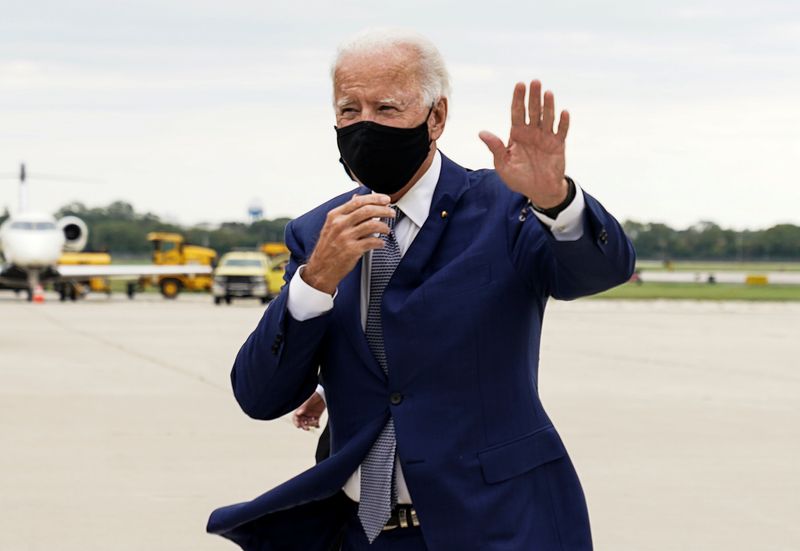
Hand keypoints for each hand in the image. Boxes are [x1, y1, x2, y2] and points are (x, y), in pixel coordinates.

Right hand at [292, 390, 325, 430]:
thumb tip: (298, 412)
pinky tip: (318, 425)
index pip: (295, 417)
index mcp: (302, 408)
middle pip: (301, 422)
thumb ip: (304, 406)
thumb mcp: (310, 399)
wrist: (325, 394)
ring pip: (308, 423)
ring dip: (311, 424)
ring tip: (316, 421)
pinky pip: (315, 423)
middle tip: (307, 428)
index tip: (298, 426)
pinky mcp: (317, 415)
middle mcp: (305, 412)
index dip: (295, 422)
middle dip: (303, 426)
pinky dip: (316, 425)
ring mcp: (311, 414)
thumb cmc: (316, 395)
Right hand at [302, 194, 394, 293]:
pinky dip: (380, 242)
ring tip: (386, 230)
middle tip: (391, 212)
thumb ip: (346, 212)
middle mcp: (339, 225)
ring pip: (372, 225)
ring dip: (383, 226)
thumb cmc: (328, 248)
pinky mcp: (352, 250)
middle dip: (383, 210)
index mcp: (335, 216)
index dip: (375, 198)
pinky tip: (381, 244)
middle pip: (367, 210)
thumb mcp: (332, 225)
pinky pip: (372, 242)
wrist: (320, 269)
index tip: (385, 199)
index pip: (358, 201)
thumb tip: (358, 197)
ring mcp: (345, 237)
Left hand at [479, 80, 569, 208]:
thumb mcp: (503, 164)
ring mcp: (546, 137)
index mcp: (517, 134)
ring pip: (547, 118)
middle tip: (534, 82)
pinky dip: (563, 123)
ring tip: (547, 93)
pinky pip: (561, 131)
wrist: (538, 191)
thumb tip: (482, 133)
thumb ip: (496, 148)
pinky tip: (563, 112)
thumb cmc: (519, 178)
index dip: (518, 99)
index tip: (519, 85)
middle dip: (533, 97)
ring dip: (548, 106)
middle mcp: (532, 132)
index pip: (517, 113)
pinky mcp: (558, 145)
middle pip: (533, 111)